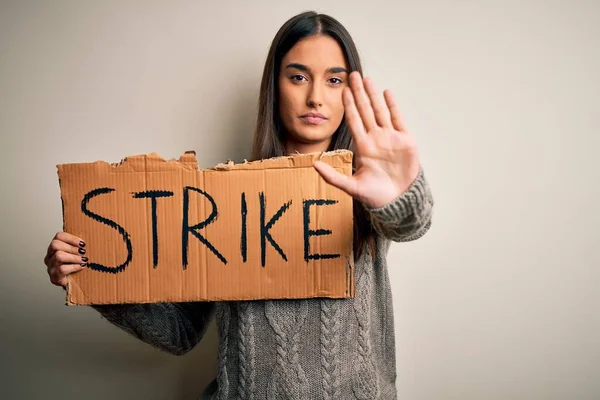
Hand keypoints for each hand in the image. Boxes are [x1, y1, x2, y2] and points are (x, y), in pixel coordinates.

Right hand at [44, 232, 87, 286]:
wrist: (74, 282)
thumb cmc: (76, 265)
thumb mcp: (77, 253)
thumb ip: (79, 245)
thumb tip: (90, 238)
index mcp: (55, 247)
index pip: (58, 236)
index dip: (71, 238)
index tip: (83, 243)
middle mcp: (50, 256)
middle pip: (55, 245)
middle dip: (72, 248)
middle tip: (83, 252)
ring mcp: (50, 267)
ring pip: (59, 256)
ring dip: (74, 257)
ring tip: (83, 260)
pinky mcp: (54, 277)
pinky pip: (62, 269)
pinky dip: (74, 267)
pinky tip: (81, 267)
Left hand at [314, 71, 420, 208]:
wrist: (399, 201)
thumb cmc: (376, 196)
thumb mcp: (351, 186)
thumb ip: (332, 176)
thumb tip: (313, 165)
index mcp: (363, 146)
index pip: (354, 120)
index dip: (349, 105)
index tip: (343, 90)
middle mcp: (376, 139)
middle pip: (366, 110)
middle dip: (359, 93)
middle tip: (353, 75)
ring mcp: (390, 138)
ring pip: (380, 111)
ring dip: (374, 95)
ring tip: (368, 79)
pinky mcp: (405, 141)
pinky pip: (398, 119)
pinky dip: (392, 106)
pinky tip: (386, 93)